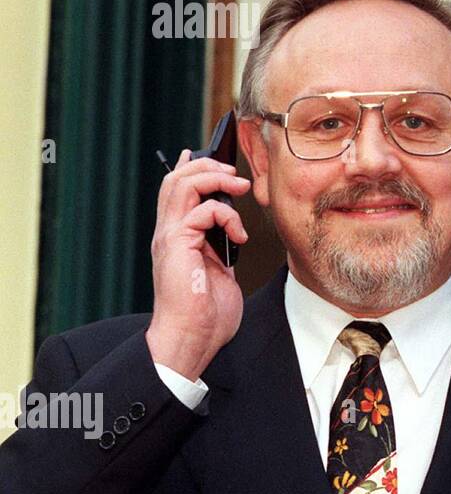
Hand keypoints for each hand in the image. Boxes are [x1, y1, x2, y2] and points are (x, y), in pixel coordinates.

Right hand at [145, 148, 250, 380]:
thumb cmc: (207, 313)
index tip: (210, 155)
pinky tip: (239, 236)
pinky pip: (202, 211)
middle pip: (176, 179)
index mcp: (177, 237)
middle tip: (234, 172)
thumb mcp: (218, 270)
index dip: (190, 167)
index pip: (176, 191)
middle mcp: (168, 233)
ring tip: (239, 187)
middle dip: (206, 166)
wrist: (192, 338)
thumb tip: (232, 231)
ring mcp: (170, 237)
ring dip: (214, 178)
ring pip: (182, 185)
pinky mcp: (178, 245)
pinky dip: (227, 216)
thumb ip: (220, 246)